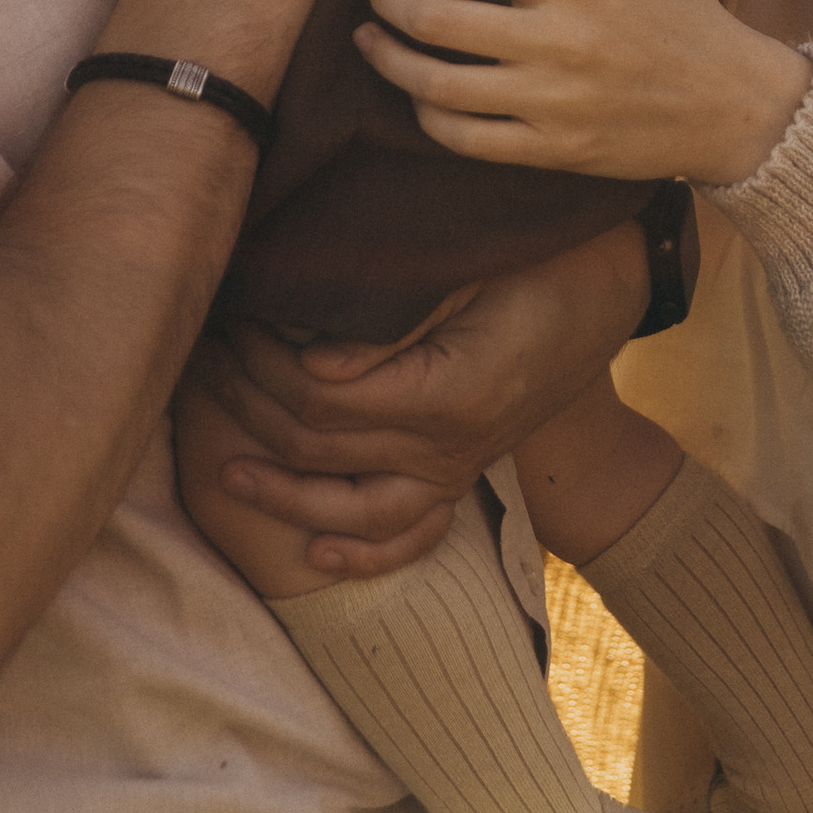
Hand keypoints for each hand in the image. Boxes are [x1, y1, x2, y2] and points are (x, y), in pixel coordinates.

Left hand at [189, 223, 650, 580]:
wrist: (605, 288)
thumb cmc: (534, 258)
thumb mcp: (465, 269)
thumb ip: (390, 320)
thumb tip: (312, 360)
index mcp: (449, 393)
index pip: (323, 397)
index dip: (263, 362)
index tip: (231, 315)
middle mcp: (450, 446)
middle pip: (321, 448)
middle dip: (251, 404)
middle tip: (206, 354)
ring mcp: (456, 468)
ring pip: (355, 512)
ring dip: (283, 497)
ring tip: (224, 469)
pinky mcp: (461, 474)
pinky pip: (412, 535)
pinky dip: (363, 555)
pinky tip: (314, 554)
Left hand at [357, 0, 809, 188]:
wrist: (731, 103)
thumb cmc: (677, 9)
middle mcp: (558, 42)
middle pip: (434, 18)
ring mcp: (552, 103)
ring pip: (436, 84)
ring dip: (387, 56)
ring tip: (370, 35)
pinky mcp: (552, 151)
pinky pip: (464, 139)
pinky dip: (425, 112)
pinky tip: (416, 88)